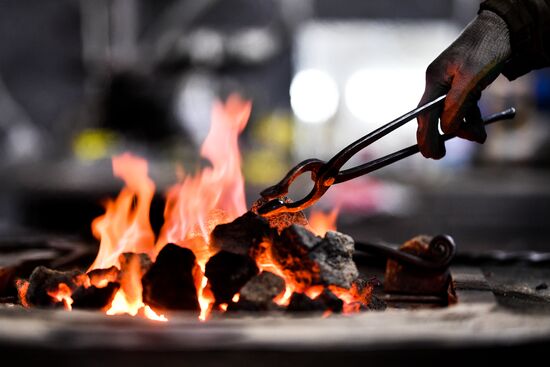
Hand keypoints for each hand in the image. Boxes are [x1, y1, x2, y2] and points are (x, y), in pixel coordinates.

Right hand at [417, 10, 511, 158]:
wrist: (503, 28)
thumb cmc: (486, 48)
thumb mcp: (472, 77)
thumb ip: (457, 104)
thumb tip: (447, 128)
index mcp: (434, 79)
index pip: (424, 113)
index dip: (425, 135)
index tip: (428, 153)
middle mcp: (438, 83)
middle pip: (433, 115)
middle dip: (438, 136)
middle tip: (439, 156)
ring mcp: (450, 84)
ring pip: (451, 113)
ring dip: (463, 128)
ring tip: (478, 138)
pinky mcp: (464, 85)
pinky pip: (464, 108)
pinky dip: (471, 120)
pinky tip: (479, 131)